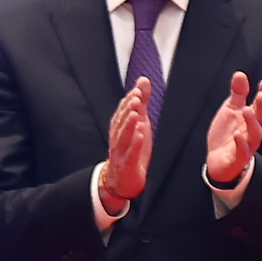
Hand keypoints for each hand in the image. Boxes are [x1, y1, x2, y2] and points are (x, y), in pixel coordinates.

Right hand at [98, 80, 152, 211]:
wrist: (122, 180)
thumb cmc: (132, 148)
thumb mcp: (140, 122)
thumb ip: (141, 103)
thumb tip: (143, 80)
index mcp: (120, 127)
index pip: (122, 112)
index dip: (129, 101)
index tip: (138, 90)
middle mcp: (118, 138)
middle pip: (121, 122)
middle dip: (128, 109)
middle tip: (137, 98)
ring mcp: (121, 151)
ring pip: (123, 136)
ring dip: (130, 124)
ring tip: (138, 114)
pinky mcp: (127, 164)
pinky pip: (130, 154)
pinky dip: (135, 145)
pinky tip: (141, 136)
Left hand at [206, 73, 261, 186]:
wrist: (219, 160)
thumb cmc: (228, 134)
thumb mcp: (231, 110)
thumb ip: (238, 94)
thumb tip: (240, 74)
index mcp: (252, 120)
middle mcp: (253, 133)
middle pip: (261, 120)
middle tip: (261, 95)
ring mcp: (247, 146)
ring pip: (255, 135)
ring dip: (252, 123)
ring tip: (246, 111)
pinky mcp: (238, 159)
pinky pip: (242, 152)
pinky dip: (241, 144)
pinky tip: (238, 135)